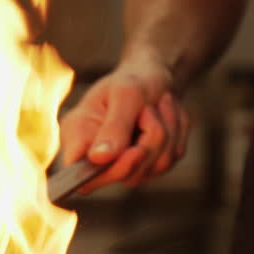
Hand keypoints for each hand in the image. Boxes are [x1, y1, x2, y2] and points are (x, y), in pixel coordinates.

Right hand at [59, 50, 190, 191]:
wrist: (154, 77)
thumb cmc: (132, 79)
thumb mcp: (125, 92)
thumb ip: (114, 126)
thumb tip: (99, 158)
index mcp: (77, 137)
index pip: (78, 176)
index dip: (102, 174)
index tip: (132, 151)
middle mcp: (97, 159)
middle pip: (126, 174)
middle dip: (149, 139)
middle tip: (149, 109)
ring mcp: (125, 166)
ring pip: (155, 166)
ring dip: (167, 131)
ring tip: (157, 106)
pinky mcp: (150, 166)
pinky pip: (170, 159)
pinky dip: (175, 133)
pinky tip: (165, 115)